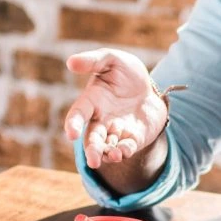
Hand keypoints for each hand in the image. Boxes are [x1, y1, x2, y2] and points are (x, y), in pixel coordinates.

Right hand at [62, 49, 168, 169]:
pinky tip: (124, 152)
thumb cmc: (125, 73)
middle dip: (92, 150)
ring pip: (107, 148)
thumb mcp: (112, 59)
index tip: (71, 134)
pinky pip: (126, 148)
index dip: (73, 124)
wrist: (149, 89)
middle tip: (93, 161)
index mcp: (91, 101)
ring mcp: (116, 132)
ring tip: (115, 155)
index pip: (78, 114)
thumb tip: (71, 62)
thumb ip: (93, 60)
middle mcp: (100, 120)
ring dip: (109, 154)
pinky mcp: (132, 139)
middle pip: (92, 139)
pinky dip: (125, 152)